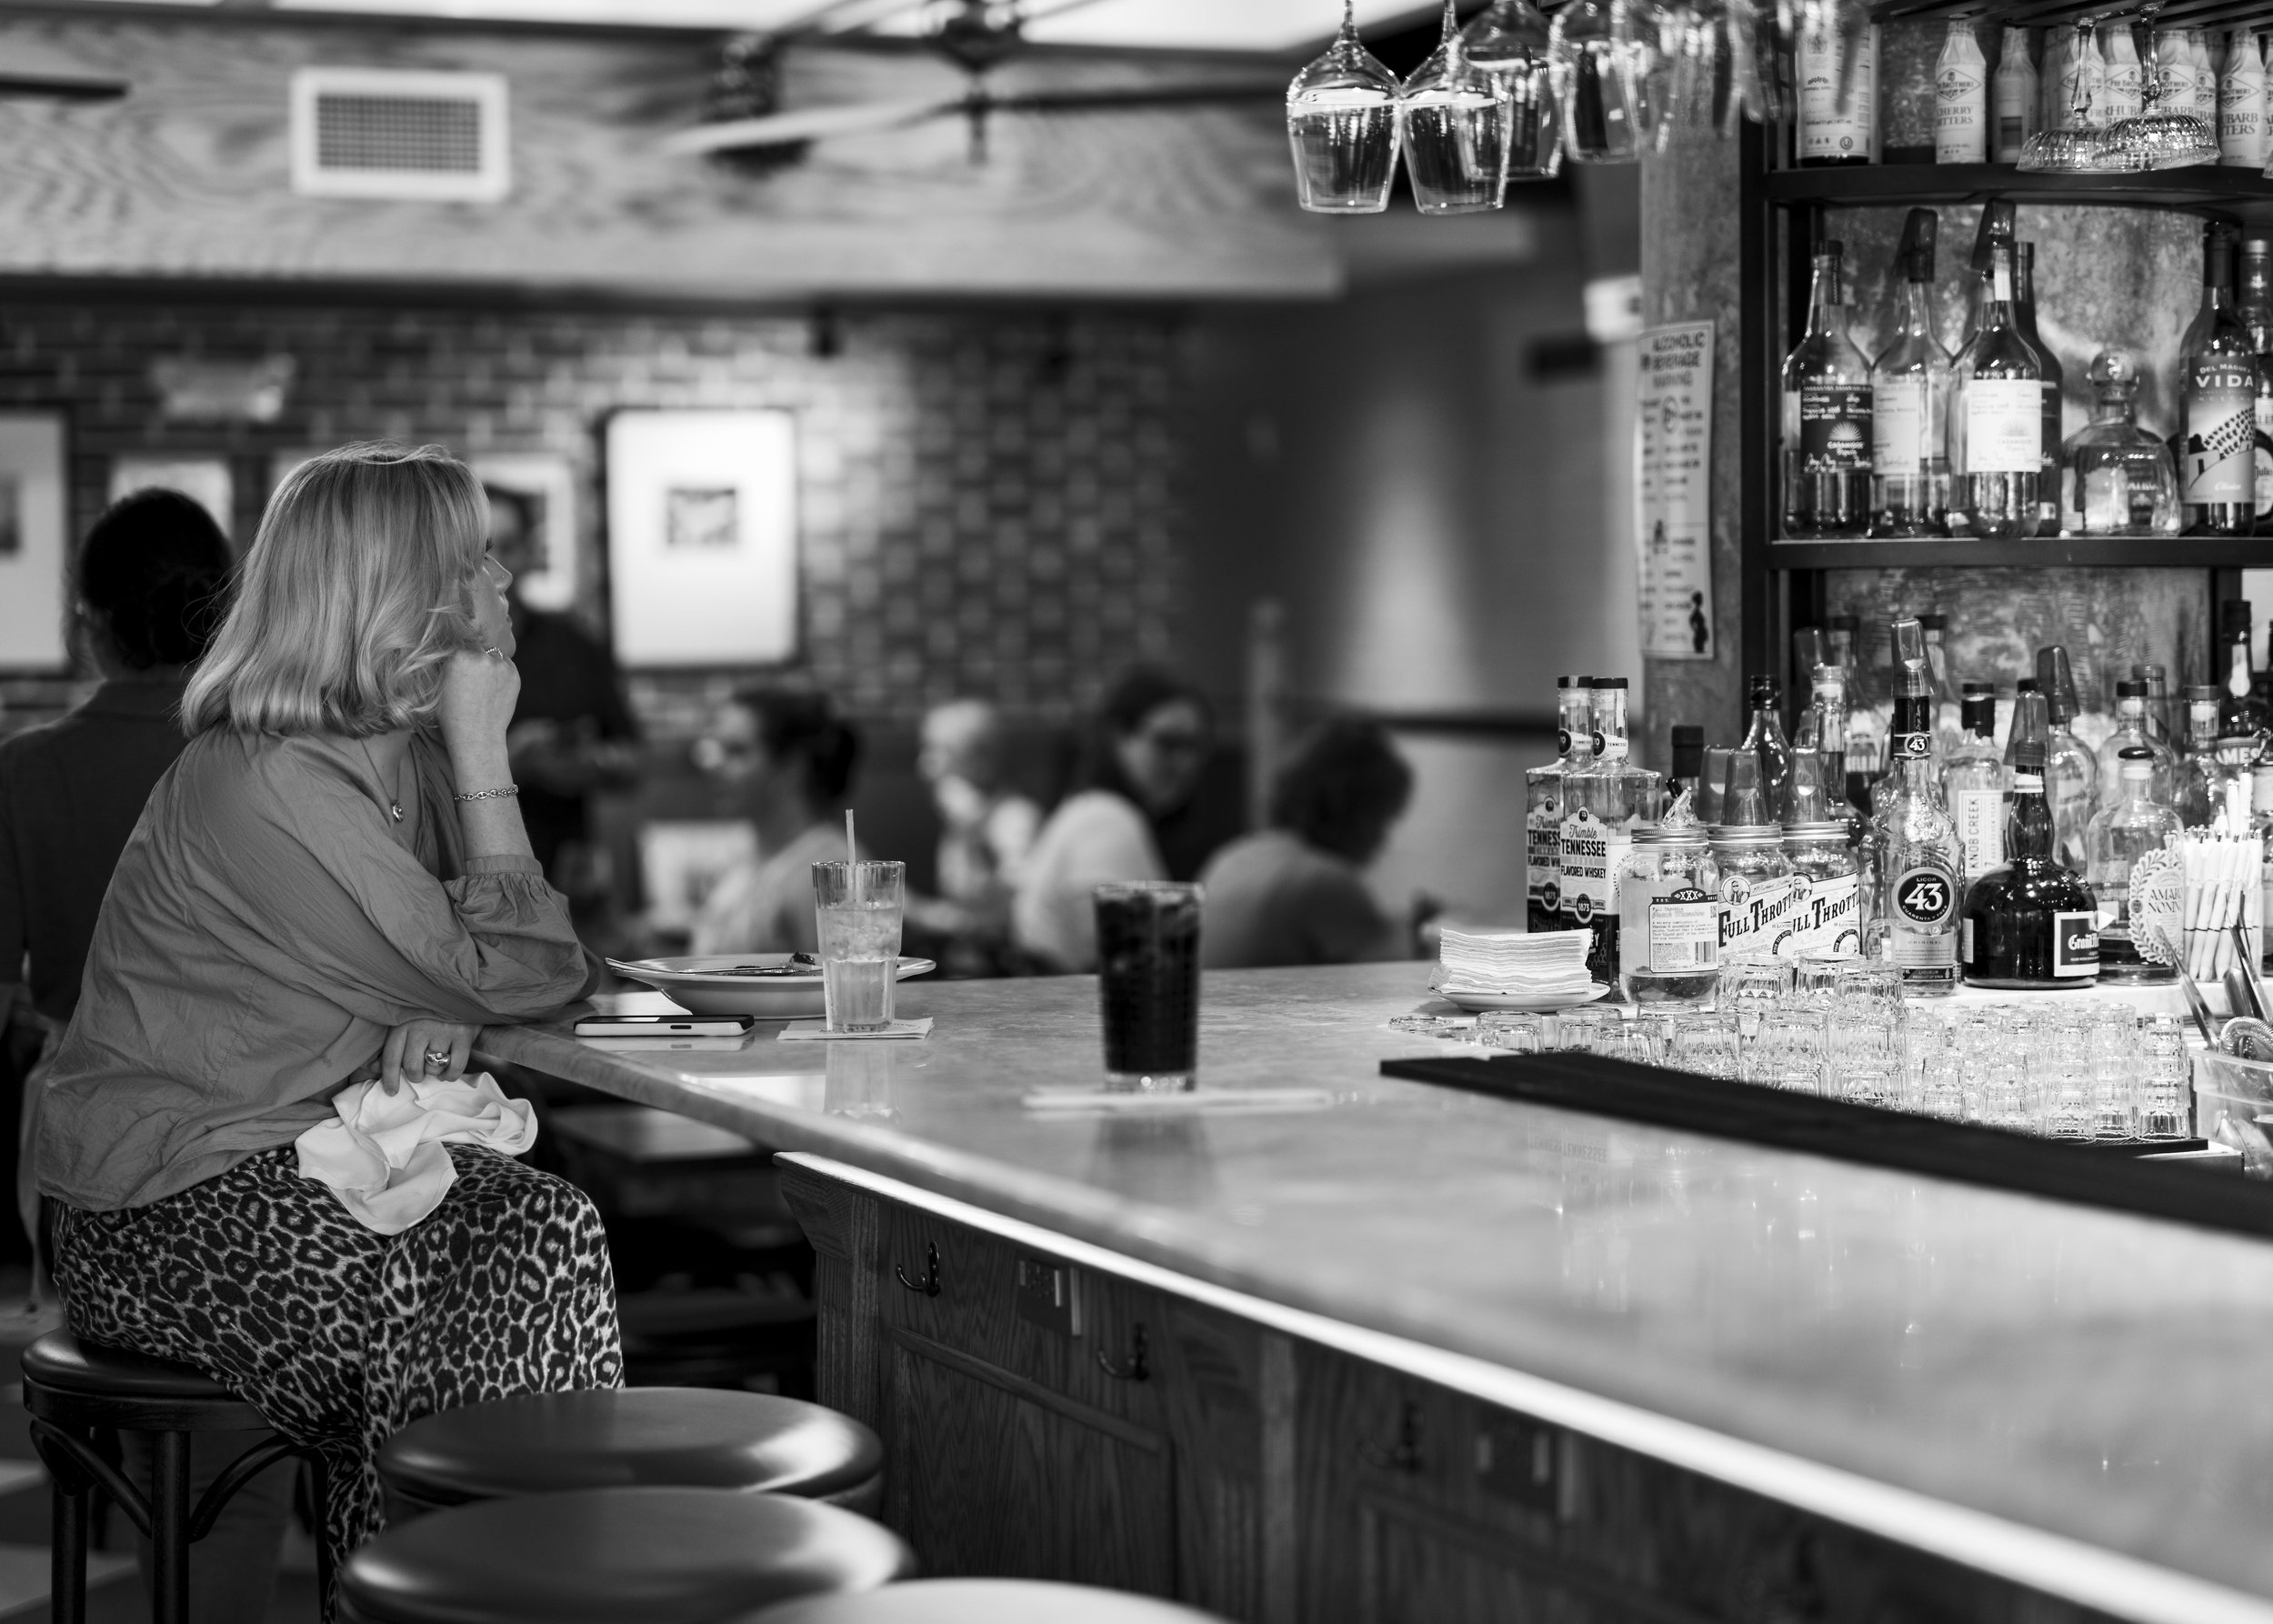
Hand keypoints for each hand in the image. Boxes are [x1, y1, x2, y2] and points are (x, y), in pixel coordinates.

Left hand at [378, 1018, 478, 1094]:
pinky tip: (447, 1072)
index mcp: (402, 1024)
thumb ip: (389, 1045)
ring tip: (435, 1064)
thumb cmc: (427, 1011)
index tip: (392, 1091)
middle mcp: (421, 1028)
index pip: (391, 1059)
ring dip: (434, 1073)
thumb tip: (372, 1068)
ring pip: (433, 1068)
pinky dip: (450, 1075)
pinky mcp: (464, 1035)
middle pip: (413, 1067)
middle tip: (420, 1072)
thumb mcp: (404, 1021)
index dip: (390, 1079)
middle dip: (416, 1076)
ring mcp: (443, 1031)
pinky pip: (455, 1067)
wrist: (458, 990)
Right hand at [435, 647, 520, 761]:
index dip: (458, 649)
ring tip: (481, 682)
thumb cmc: (450, 714)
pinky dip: (500, 671)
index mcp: (457, 655)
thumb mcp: (437, 684)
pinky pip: (505, 664)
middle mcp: (480, 656)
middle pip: (476, 645)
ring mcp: (499, 665)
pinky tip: (492, 687)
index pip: (458, 640)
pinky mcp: (514, 674)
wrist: (476, 735)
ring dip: (487, 661)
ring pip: (492, 654)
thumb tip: (446, 646)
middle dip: (473, 653)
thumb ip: (444, 662)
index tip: (458, 657)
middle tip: (470, 671)